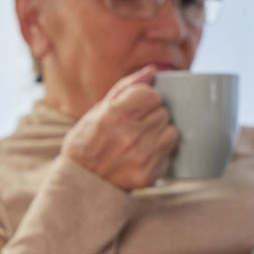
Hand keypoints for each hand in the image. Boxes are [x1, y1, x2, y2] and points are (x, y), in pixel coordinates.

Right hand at [60, 66, 176, 189]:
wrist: (82, 182)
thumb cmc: (88, 141)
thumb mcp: (98, 110)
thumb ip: (126, 88)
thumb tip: (152, 71)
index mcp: (114, 115)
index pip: (152, 95)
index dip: (146, 99)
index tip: (137, 107)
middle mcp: (129, 135)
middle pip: (163, 113)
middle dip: (152, 117)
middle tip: (136, 126)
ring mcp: (141, 157)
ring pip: (171, 132)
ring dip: (160, 134)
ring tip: (141, 140)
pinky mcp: (149, 175)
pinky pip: (168, 154)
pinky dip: (159, 154)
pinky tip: (142, 156)